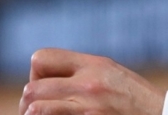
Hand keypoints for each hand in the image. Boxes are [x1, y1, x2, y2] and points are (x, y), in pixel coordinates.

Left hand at [19, 48, 165, 114]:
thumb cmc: (139, 102)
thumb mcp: (112, 75)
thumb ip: (83, 72)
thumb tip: (50, 78)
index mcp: (93, 64)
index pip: (40, 58)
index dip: (35, 74)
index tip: (44, 88)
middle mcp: (89, 83)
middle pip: (32, 87)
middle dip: (28, 101)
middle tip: (33, 111)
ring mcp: (88, 107)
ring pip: (36, 107)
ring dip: (32, 114)